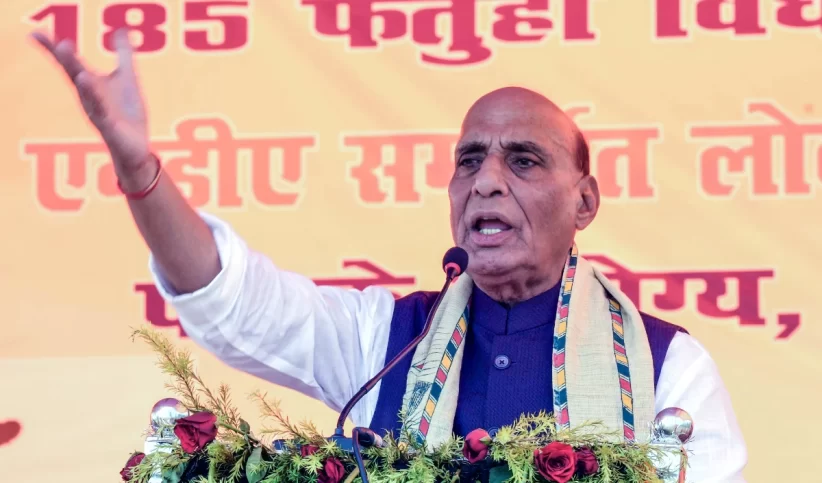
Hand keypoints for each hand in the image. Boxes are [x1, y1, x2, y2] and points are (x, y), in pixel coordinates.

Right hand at [31, 29, 151, 177]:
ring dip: (85, 84)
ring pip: (89, 96)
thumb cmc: (128, 114)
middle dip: (67, 61)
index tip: (36, 33)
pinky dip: (101, 106)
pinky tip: (97, 95)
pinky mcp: (111, 128)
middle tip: (59, 44)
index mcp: (90, 85)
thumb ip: (124, 55)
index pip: (70, 64)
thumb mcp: (128, 79)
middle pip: (75, 76)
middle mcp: (89, 98)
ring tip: (81, 72)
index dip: (54, 50)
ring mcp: (99, 113)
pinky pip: (105, 116)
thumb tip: (122, 30)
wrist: (136, 147)